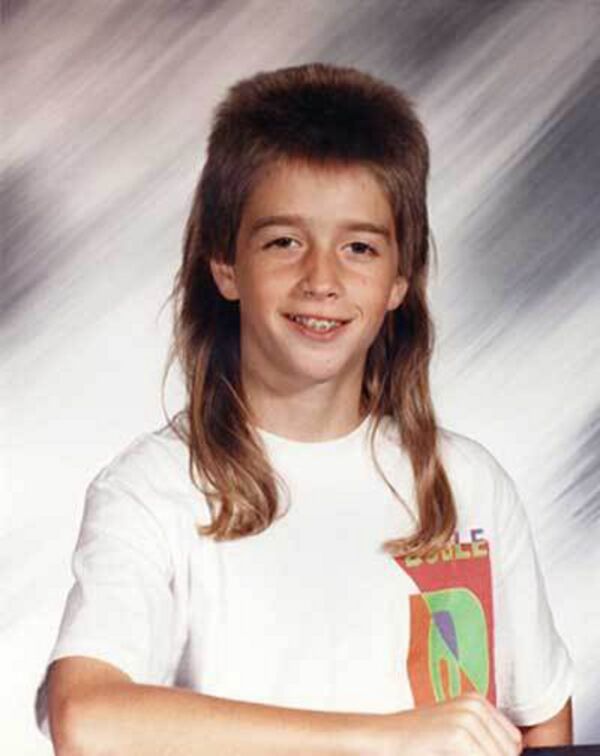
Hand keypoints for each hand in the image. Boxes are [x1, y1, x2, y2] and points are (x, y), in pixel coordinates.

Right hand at [375, 692, 522, 754]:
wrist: (383, 739)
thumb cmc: (416, 742)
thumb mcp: (456, 734)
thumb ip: (481, 741)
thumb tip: (511, 754)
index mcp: (477, 701)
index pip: (513, 742)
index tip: (476, 754)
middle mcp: (475, 705)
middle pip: (509, 752)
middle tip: (458, 755)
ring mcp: (467, 718)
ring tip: (449, 755)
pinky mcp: (458, 735)